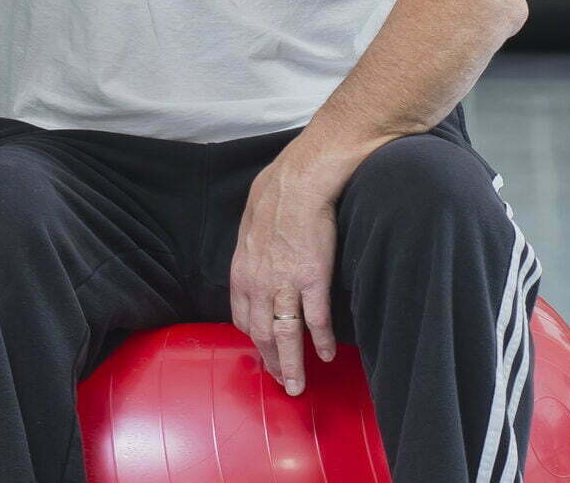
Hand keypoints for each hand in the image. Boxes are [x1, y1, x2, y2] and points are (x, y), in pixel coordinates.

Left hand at [229, 144, 337, 396]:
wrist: (297, 184)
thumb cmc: (273, 198)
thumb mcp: (248, 228)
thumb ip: (251, 252)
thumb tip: (255, 257)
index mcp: (242, 272)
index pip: (242, 318)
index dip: (253, 338)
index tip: (262, 349)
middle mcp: (259, 284)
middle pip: (262, 335)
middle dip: (271, 362)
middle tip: (281, 382)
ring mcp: (286, 284)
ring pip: (286, 336)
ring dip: (291, 365)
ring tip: (297, 385)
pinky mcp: (314, 280)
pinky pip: (316, 320)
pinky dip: (321, 341)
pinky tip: (327, 356)